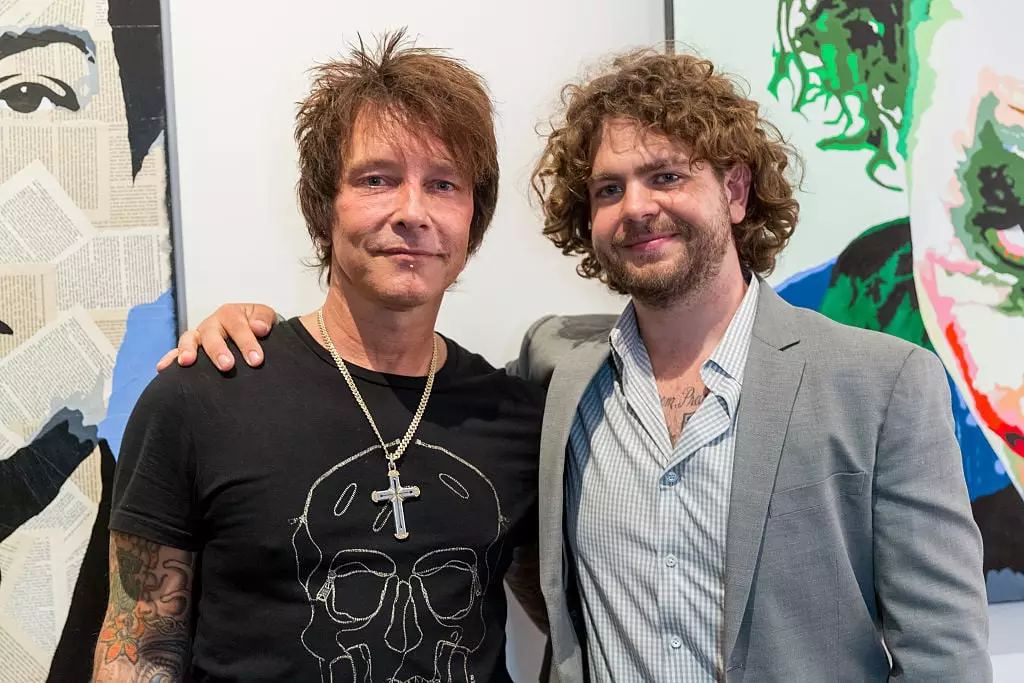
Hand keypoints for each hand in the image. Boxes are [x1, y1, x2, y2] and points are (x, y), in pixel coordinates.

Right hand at [156, 304, 276, 371]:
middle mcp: (212, 324)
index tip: (256, 360)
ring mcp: (199, 337)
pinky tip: (162, 368)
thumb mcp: (264, 316)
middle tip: (227, 365)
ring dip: (188, 350)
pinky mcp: (191, 349)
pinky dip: (169, 358)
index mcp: (230, 314)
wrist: (252, 330)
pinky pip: (176, 352)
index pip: (238, 327)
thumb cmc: (256, 324)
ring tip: (187, 362)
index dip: (247, 343)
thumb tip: (259, 327)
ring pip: (190, 339)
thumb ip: (263, 319)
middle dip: (218, 349)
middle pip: (211, 334)